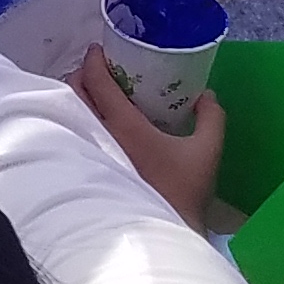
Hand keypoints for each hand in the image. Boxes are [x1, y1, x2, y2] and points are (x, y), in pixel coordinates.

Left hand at [74, 51, 228, 225]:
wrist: (164, 234)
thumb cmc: (184, 191)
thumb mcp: (207, 150)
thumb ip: (211, 117)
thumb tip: (206, 94)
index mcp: (125, 126)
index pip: (98, 83)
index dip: (94, 60)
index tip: (98, 49)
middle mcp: (100, 137)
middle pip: (74, 93)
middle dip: (81, 75)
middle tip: (98, 69)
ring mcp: (90, 155)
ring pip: (72, 114)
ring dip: (78, 98)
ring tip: (97, 95)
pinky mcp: (88, 170)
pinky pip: (75, 134)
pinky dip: (79, 120)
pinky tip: (97, 124)